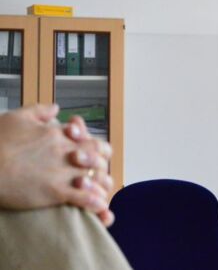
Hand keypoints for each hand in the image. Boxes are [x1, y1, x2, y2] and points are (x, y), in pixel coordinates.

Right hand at [0, 105, 112, 224]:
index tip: (97, 155)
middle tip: (102, 174)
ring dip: (102, 185)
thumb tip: (56, 108)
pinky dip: (94, 202)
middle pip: (98, 157)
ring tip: (104, 192)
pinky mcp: (54, 191)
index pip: (91, 140)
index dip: (98, 148)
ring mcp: (61, 171)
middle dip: (102, 166)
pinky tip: (99, 206)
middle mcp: (65, 151)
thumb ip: (40, 111)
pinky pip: (83, 197)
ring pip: (94, 178)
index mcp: (59, 134)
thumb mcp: (18, 118)